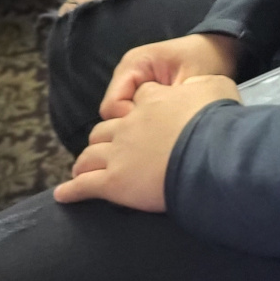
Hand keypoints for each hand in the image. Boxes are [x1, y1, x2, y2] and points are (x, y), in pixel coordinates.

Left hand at [55, 75, 239, 210]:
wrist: (207, 153)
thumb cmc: (215, 119)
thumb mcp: (216, 86)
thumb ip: (202, 85)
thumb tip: (197, 88)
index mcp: (152, 100)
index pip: (140, 97)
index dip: (142, 104)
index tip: (146, 112)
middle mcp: (129, 125)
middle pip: (106, 128)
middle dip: (105, 136)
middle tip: (110, 146)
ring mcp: (118, 154)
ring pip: (91, 154)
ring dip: (85, 160)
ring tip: (82, 168)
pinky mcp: (113, 183)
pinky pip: (85, 186)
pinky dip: (72, 190)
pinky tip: (63, 194)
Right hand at [100, 33, 239, 121]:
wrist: (218, 51)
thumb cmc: (205, 62)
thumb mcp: (189, 82)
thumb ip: (167, 104)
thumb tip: (149, 134)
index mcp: (133, 65)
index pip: (112, 107)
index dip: (131, 121)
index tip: (159, 126)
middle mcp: (125, 72)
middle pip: (112, 115)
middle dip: (134, 126)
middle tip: (163, 130)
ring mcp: (130, 82)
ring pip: (121, 117)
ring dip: (141, 124)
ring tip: (166, 126)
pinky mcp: (139, 90)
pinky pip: (132, 113)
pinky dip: (146, 121)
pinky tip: (165, 123)